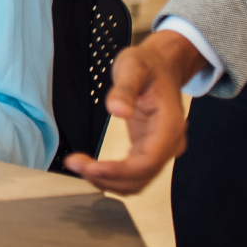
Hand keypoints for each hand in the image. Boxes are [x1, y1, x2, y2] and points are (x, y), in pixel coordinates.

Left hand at [63, 29, 198, 193]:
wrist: (163, 65)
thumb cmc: (149, 65)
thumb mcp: (133, 66)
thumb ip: (125, 88)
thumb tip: (117, 110)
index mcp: (170, 125)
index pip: (147, 161)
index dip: (120, 171)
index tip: (91, 167)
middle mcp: (170, 141)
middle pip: (142, 176)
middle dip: (108, 178)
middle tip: (76, 165)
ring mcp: (162, 148)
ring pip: (139, 181)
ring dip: (109, 181)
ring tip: (80, 167)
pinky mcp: (150, 148)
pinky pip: (135, 173)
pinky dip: (114, 176)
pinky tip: (93, 168)